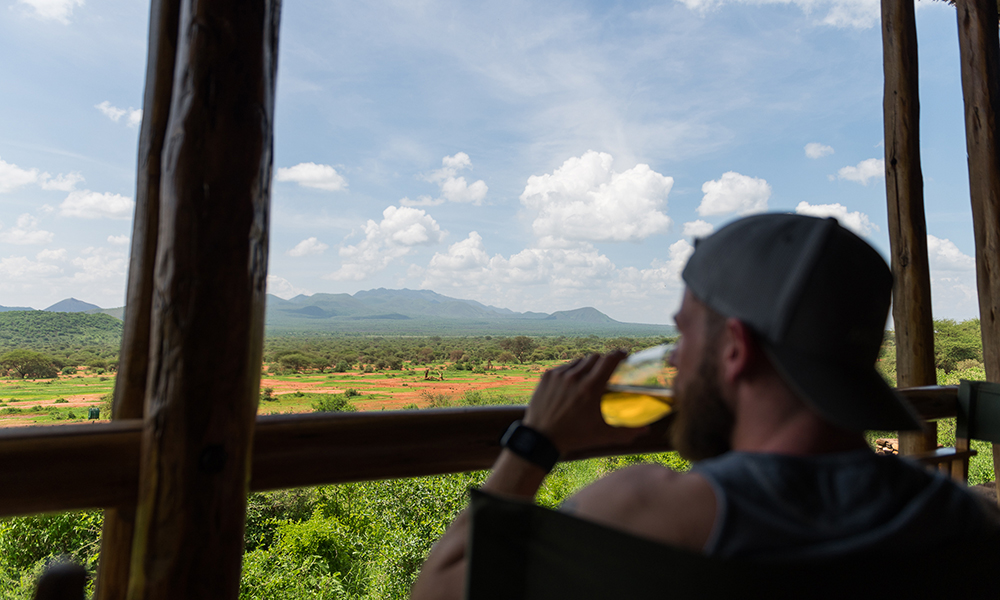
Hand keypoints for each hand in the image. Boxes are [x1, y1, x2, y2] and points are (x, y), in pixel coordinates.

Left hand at [522, 352, 647, 454]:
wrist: (541, 438)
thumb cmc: (574, 437)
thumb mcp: (603, 436)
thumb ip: (628, 432)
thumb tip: (647, 430)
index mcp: (591, 388)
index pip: (610, 360)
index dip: (619, 354)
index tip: (624, 355)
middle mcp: (575, 377)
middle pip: (595, 357)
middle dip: (603, 361)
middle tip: (607, 370)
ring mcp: (559, 375)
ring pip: (579, 361)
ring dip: (587, 366)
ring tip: (589, 377)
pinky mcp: (547, 376)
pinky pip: (564, 367)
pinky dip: (571, 372)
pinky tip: (573, 383)